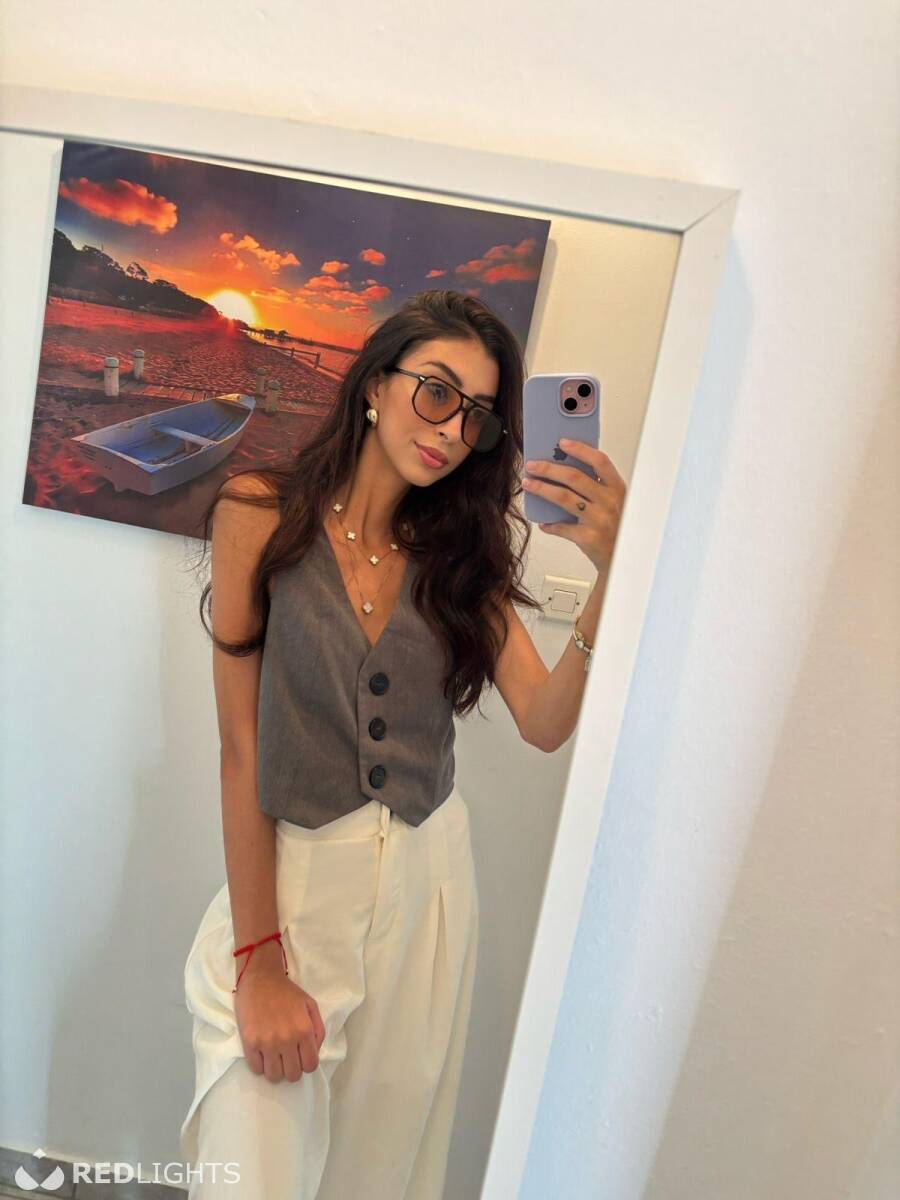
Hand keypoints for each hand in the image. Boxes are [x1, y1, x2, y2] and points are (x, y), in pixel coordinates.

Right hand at [233, 941, 326, 1082]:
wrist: (261, 978)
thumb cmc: (287, 992)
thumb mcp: (311, 1006)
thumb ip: (318, 1030)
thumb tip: (314, 1052)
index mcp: (304, 1031)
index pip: (310, 1067)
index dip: (306, 1064)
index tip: (300, 1057)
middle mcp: (287, 1039)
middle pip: (293, 1075)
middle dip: (291, 1068)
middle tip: (286, 1057)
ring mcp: (267, 1042)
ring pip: (274, 1077)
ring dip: (275, 1069)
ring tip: (273, 1056)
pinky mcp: (249, 1042)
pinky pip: (256, 1069)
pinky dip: (260, 1065)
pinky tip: (261, 1052)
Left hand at [522, 438, 626, 576]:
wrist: (622, 558)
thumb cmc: (616, 526)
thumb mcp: (613, 501)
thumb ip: (595, 486)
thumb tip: (561, 470)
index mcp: (617, 488)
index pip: (599, 461)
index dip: (580, 450)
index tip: (562, 442)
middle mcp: (609, 502)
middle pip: (574, 477)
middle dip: (549, 468)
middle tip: (532, 465)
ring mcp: (599, 520)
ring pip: (564, 498)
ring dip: (542, 489)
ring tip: (528, 484)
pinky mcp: (588, 538)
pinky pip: (562, 527)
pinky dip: (550, 524)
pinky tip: (542, 521)